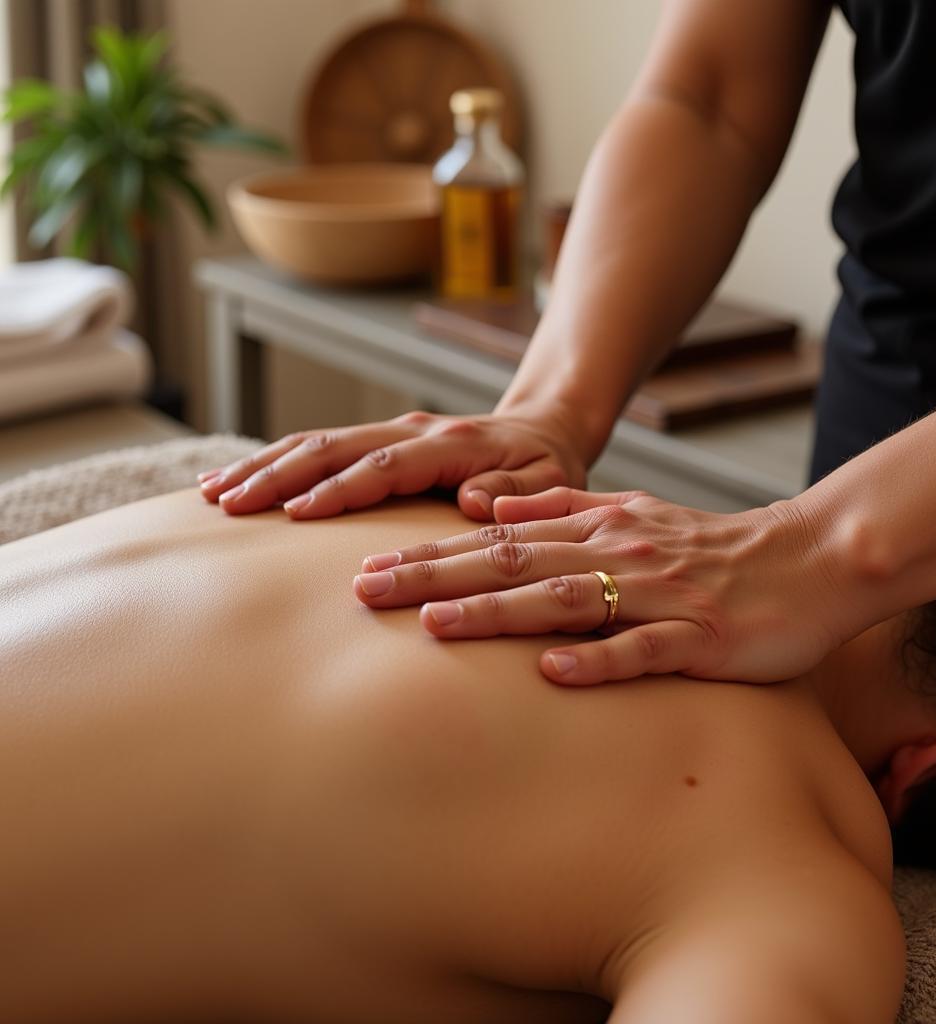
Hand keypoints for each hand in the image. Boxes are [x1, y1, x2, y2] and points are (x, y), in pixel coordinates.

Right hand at [196, 409, 587, 520]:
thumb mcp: (551, 483)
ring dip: (265, 466)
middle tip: (228, 504)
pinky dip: (277, 462)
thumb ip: (520, 494)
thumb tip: (473, 501)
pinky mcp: (380, 439)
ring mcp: (392, 431)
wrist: (543, 430)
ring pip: (318, 442)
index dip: (341, 488)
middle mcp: (414, 430)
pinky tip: (239, 481)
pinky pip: (322, 447)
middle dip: (278, 474)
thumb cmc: (548, 466)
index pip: (386, 465)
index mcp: (453, 444)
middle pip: (335, 447)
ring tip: (214, 494)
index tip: (296, 514)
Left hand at [353, 486, 846, 685]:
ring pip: (566, 600)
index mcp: (599, 526)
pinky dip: (598, 659)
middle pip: (515, 563)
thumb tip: (490, 504)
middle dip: (437, 576)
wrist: (806, 561)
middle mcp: (618, 553)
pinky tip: (552, 672)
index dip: (432, 552)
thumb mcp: (632, 512)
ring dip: (499, 612)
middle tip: (368, 590)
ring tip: (436, 624)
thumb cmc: (711, 547)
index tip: (368, 565)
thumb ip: (562, 505)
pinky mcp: (699, 638)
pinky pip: (643, 650)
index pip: (500, 538)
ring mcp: (658, 595)